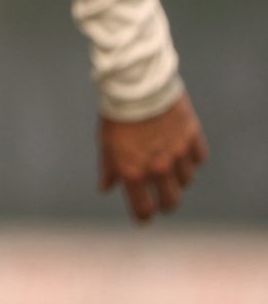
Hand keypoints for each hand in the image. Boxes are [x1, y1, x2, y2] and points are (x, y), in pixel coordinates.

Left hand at [99, 93, 206, 223]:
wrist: (136, 84)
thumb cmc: (116, 114)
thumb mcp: (105, 142)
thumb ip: (108, 168)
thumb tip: (106, 188)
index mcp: (133, 171)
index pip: (143, 208)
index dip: (143, 217)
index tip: (143, 219)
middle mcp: (158, 167)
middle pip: (171, 201)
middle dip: (166, 204)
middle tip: (162, 202)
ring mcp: (178, 154)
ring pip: (186, 180)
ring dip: (178, 179)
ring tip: (169, 170)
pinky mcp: (192, 137)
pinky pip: (198, 159)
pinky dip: (191, 159)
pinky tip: (183, 153)